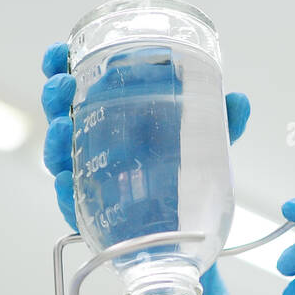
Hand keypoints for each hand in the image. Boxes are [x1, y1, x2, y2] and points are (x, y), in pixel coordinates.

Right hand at [41, 43, 249, 294]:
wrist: (191, 244)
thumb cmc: (189, 185)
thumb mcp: (208, 149)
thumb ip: (223, 124)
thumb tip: (240, 100)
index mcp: (114, 120)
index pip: (79, 85)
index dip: (64, 66)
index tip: (62, 50)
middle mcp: (95, 148)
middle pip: (61, 115)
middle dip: (54, 96)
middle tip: (63, 86)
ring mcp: (90, 182)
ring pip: (59, 158)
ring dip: (55, 140)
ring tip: (63, 127)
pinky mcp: (92, 217)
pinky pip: (71, 203)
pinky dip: (65, 190)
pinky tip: (66, 179)